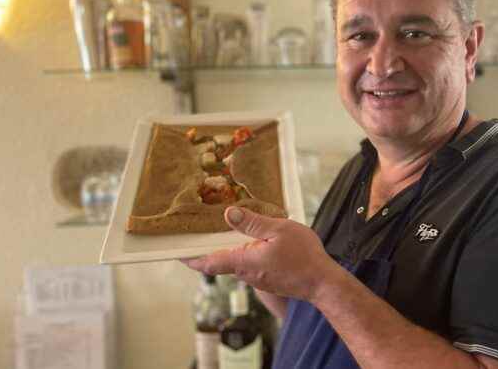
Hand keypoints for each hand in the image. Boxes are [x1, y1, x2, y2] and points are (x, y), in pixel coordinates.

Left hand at [182, 206, 341, 300]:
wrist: (322, 283)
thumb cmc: (304, 256)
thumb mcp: (279, 230)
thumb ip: (253, 223)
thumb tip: (228, 214)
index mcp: (244, 261)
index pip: (208, 262)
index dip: (189, 257)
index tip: (175, 251)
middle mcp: (246, 273)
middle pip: (219, 260)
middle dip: (208, 247)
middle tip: (198, 230)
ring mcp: (257, 277)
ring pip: (235, 261)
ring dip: (229, 248)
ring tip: (226, 229)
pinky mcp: (267, 278)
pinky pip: (249, 263)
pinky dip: (244, 252)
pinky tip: (252, 239)